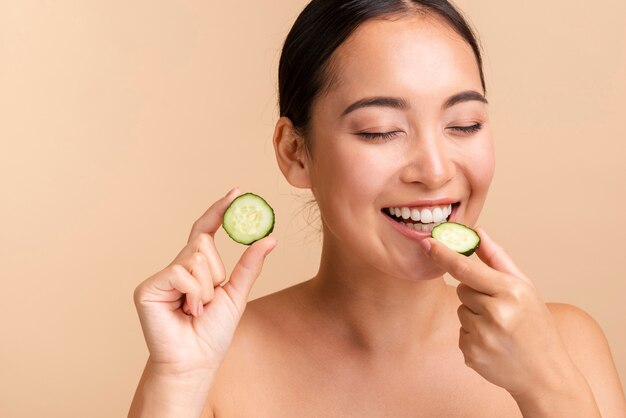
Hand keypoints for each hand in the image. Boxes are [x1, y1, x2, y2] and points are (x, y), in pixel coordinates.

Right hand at [133, 187, 277, 375]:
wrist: (195, 361)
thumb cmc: (212, 333)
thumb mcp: (237, 293)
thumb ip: (249, 264)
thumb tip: (270, 237)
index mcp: (195, 268)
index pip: (205, 230)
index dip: (218, 210)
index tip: (236, 191)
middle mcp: (176, 267)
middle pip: (203, 243)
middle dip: (215, 273)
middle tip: (209, 300)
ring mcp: (161, 277)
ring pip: (194, 258)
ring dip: (206, 288)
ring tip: (197, 310)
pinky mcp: (148, 288)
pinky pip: (180, 272)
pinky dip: (193, 293)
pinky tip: (187, 311)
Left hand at [420, 228, 576, 398]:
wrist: (545, 375)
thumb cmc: (536, 327)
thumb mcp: (526, 288)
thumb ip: (498, 259)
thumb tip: (477, 232)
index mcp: (511, 292)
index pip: (466, 268)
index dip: (443, 254)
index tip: (427, 242)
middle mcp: (496, 314)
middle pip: (461, 288)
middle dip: (474, 293)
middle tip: (500, 308)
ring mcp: (482, 336)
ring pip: (460, 310)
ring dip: (474, 315)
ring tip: (500, 328)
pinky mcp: (471, 353)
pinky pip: (460, 332)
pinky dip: (473, 335)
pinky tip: (494, 343)